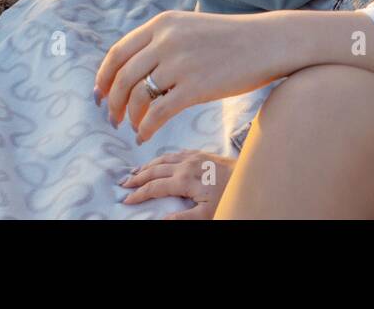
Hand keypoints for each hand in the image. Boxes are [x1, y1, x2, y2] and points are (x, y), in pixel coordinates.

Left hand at [94, 10, 290, 144]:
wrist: (268, 42)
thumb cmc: (231, 39)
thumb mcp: (190, 28)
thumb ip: (162, 42)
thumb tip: (135, 70)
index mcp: (162, 24)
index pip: (118, 53)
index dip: (103, 77)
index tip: (100, 94)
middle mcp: (166, 41)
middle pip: (122, 77)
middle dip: (112, 102)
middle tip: (112, 118)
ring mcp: (180, 64)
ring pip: (137, 96)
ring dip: (129, 116)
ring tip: (132, 126)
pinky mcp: (195, 87)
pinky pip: (158, 113)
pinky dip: (146, 128)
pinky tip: (145, 136)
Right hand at [118, 149, 235, 218]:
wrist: (250, 177)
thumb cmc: (228, 197)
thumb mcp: (206, 214)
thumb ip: (183, 218)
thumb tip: (161, 219)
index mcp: (184, 180)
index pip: (154, 187)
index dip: (138, 194)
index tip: (126, 200)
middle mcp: (186, 165)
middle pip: (154, 170)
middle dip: (137, 177)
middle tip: (123, 184)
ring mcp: (194, 157)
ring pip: (163, 158)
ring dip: (147, 165)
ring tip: (135, 171)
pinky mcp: (202, 153)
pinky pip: (177, 152)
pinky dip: (163, 157)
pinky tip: (161, 160)